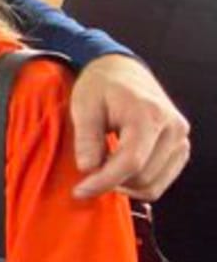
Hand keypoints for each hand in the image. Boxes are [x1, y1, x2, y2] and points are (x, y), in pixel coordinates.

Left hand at [70, 54, 190, 200]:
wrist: (122, 71)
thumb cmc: (101, 86)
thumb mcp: (84, 106)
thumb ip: (87, 138)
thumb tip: (89, 168)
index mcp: (149, 115)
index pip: (131, 162)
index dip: (103, 181)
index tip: (80, 190)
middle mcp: (173, 128)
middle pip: (142, 176)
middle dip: (111, 181)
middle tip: (88, 171)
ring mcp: (181, 139)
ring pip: (153, 184)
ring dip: (124, 185)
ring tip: (103, 167)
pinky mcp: (180, 148)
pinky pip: (161, 181)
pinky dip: (137, 183)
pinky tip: (118, 170)